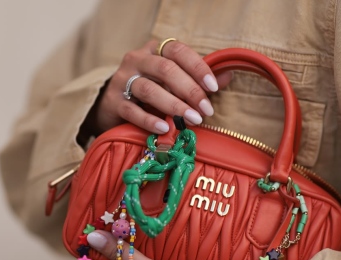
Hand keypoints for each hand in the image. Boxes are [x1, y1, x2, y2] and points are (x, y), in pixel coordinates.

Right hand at [91, 39, 232, 135]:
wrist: (112, 107)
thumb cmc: (149, 93)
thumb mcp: (173, 83)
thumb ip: (197, 79)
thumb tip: (228, 76)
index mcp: (154, 51)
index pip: (177, 51)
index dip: (197, 66)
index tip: (214, 86)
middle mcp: (137, 60)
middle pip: (166, 69)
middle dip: (190, 90)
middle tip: (206, 111)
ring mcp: (122, 80)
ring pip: (149, 88)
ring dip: (174, 105)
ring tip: (191, 120)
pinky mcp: (113, 101)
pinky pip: (132, 110)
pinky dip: (150, 120)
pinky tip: (165, 128)